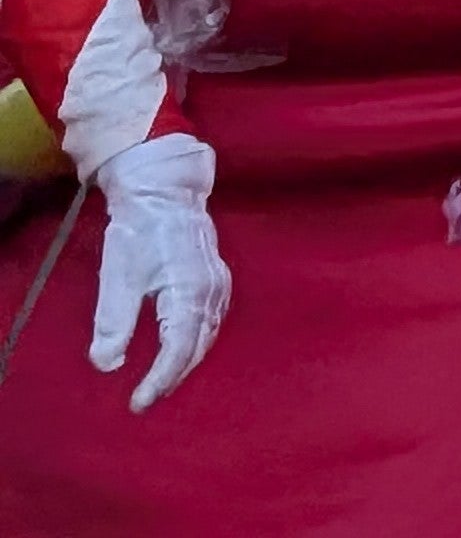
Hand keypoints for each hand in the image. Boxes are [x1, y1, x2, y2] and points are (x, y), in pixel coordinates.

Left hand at [88, 133, 227, 412]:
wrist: (164, 192)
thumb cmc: (138, 232)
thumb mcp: (118, 277)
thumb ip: (113, 323)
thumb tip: (107, 365)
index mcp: (189, 291)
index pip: (178, 349)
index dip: (159, 380)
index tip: (137, 403)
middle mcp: (212, 291)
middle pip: (196, 346)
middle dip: (171, 377)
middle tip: (144, 399)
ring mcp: (219, 284)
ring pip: (206, 335)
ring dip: (185, 362)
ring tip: (159, 382)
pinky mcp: (217, 279)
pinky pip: (210, 321)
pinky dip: (195, 342)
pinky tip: (180, 348)